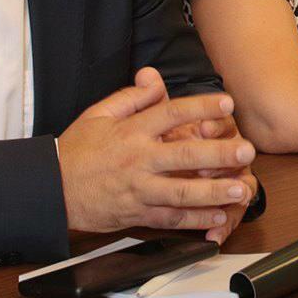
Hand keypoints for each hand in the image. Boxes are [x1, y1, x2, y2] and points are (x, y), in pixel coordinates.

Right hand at [58, 66, 256, 234]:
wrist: (51, 191)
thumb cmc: (77, 150)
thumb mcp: (99, 114)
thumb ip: (132, 96)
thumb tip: (155, 77)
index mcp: (131, 131)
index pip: (171, 113)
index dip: (201, 106)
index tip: (227, 102)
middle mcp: (138, 161)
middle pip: (184, 156)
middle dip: (218, 154)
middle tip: (246, 150)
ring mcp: (139, 190)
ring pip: (182, 192)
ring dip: (214, 192)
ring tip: (240, 188)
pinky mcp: (137, 214)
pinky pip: (171, 219)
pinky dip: (196, 220)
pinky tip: (219, 217)